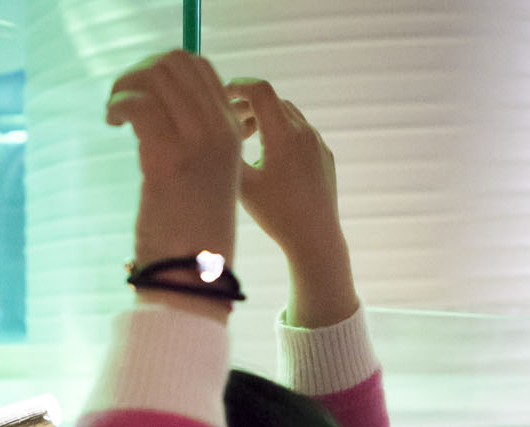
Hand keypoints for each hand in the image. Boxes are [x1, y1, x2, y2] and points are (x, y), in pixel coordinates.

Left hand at [107, 51, 240, 277]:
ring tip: (114, 112)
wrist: (195, 280)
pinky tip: (112, 122)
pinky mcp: (167, 160)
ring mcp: (197, 144)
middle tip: (122, 99)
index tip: (142, 93)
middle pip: (177, 63)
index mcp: (232, 134)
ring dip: (126, 86)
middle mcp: (220, 132)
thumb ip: (191, 145)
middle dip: (141, 71)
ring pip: (157, 77)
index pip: (200, 69)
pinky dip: (119, 104)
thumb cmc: (192, 237)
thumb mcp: (202, 181)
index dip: (162, 70)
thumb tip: (156, 116)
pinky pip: (140, 105)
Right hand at [227, 78, 356, 327]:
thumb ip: (226, 156)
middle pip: (273, 101)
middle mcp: (303, 131)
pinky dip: (282, 135)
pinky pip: (301, 134)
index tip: (222, 94)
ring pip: (288, 116)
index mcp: (282, 134)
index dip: (238, 86)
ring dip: (267, 119)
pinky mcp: (324, 154)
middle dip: (249, 105)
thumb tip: (205, 136)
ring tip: (249, 138)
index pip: (259, 90)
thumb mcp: (242, 186)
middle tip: (230, 120)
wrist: (315, 237)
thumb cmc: (276, 215)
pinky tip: (270, 157)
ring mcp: (317, 142)